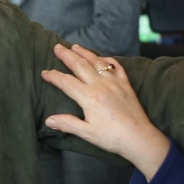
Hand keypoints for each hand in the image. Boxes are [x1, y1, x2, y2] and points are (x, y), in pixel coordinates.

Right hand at [42, 44, 169, 177]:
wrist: (139, 137)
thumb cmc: (112, 137)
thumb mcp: (86, 133)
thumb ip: (67, 124)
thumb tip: (48, 120)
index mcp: (89, 97)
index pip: (66, 82)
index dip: (53, 76)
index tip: (44, 72)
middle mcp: (100, 85)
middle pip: (80, 65)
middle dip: (67, 55)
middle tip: (57, 47)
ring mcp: (114, 82)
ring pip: (97, 62)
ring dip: (85, 52)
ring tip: (75, 46)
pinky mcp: (125, 84)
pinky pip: (115, 66)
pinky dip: (107, 59)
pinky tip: (102, 58)